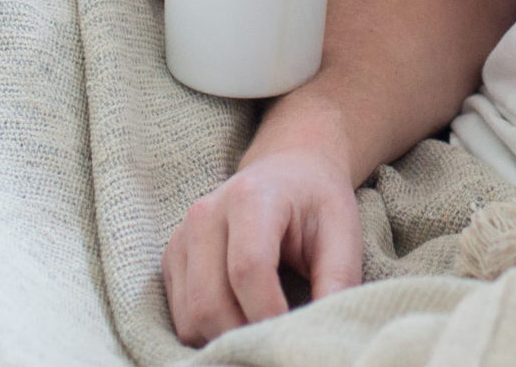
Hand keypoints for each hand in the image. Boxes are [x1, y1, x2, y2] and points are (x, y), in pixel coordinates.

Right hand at [165, 141, 364, 343]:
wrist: (287, 171)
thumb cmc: (317, 203)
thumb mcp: (343, 232)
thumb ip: (339, 280)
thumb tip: (326, 334)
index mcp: (251, 197)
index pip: (248, 269)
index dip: (270, 313)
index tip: (295, 336)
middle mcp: (206, 214)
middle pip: (210, 301)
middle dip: (247, 336)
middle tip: (280, 343)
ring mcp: (182, 237)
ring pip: (191, 317)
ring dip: (227, 339)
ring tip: (264, 334)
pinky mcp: (173, 259)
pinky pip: (181, 317)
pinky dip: (210, 333)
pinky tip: (243, 322)